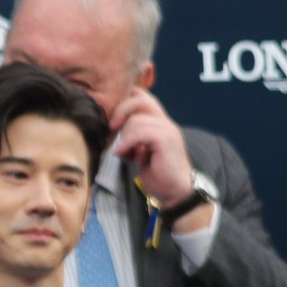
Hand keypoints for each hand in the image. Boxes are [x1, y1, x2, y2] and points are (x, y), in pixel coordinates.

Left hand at [109, 88, 202, 230]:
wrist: (174, 190)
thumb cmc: (156, 173)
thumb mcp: (139, 151)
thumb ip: (131, 136)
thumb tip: (112, 127)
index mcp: (158, 122)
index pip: (142, 96)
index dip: (124, 101)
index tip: (112, 120)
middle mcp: (165, 121)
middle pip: (140, 99)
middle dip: (120, 111)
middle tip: (112, 128)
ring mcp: (167, 129)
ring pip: (136, 120)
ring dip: (123, 138)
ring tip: (124, 153)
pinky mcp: (166, 139)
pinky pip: (140, 132)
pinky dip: (127, 143)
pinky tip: (126, 155)